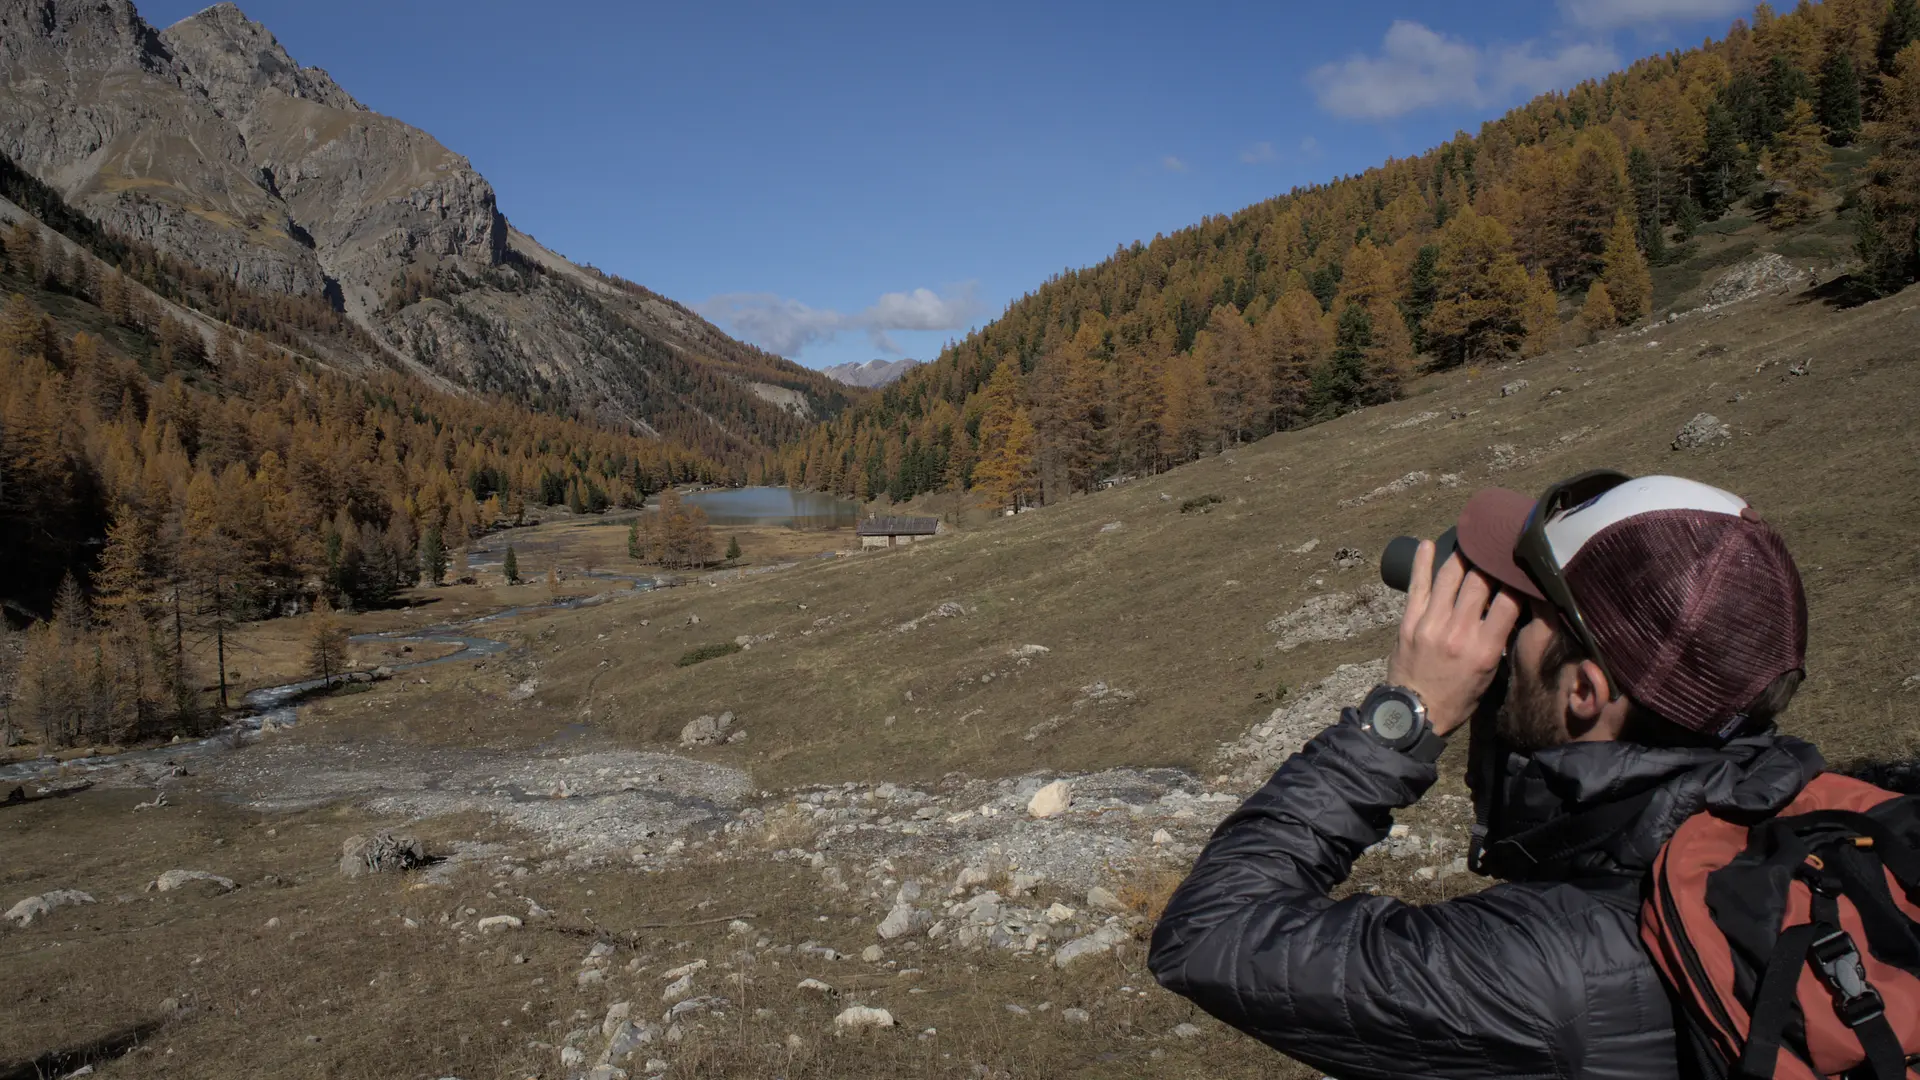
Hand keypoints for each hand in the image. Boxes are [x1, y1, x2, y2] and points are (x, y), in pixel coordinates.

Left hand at [1386, 541, 1522, 736]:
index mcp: (1484, 649)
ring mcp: (1430, 623)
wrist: (1413, 713)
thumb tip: (1509, 607)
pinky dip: (1422, 563)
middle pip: (1479, 582)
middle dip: (1491, 561)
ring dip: (1461, 556)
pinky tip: (1429, 545)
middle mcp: (1458, 632)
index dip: (1518, 580)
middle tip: (1497, 546)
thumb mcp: (1489, 673)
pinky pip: (1417, 585)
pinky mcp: (1408, 621)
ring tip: (1471, 541)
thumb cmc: (1457, 697)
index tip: (1522, 566)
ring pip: (1449, 576)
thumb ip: (1497, 639)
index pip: (1509, 602)